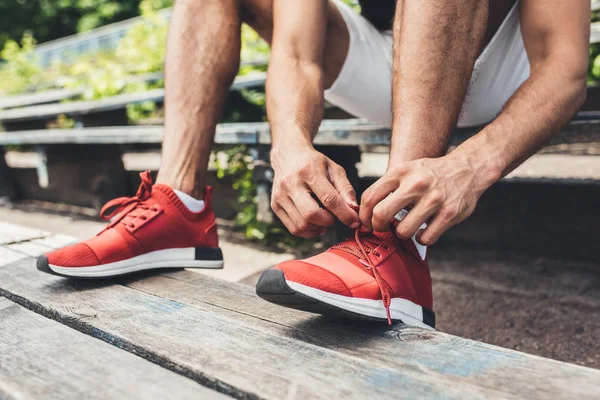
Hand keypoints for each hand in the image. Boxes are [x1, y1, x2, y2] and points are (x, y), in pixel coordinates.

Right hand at [270, 147, 359, 237]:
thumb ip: (346, 189)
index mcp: (309, 171)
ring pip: (302, 224)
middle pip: (311, 214)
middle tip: (334, 217)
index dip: (344, 214)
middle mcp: (291, 183)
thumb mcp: (334, 169)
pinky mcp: (275, 205)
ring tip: (325, 219)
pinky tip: (316, 225)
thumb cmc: (315, 163)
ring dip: (319, 227)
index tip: (354, 222)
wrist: (288, 155)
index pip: (328, 199)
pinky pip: (293, 228)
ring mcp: (280, 196)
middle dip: (328, 221)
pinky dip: (308, 232)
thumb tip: (353, 211)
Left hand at [359, 152, 498, 244]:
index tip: (366, 222)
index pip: (370, 197)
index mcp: (401, 172)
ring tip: (407, 226)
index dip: (364, 215)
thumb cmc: (431, 174)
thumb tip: (366, 212)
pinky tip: (423, 230)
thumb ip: (387, 187)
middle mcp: (416, 184)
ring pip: (403, 231)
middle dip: (377, 226)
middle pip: (381, 214)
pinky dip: (421, 238)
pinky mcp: (449, 214)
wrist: (467, 168)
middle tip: (382, 228)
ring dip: (402, 233)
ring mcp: (433, 199)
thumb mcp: (406, 170)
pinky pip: (425, 238)